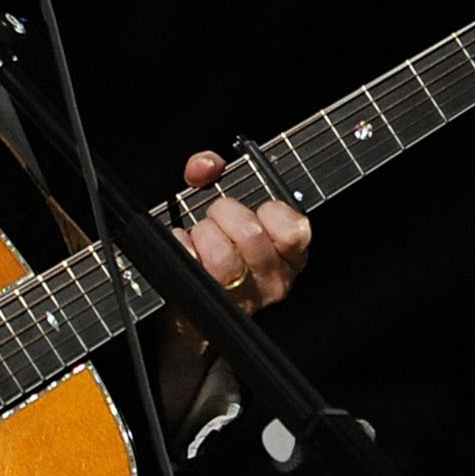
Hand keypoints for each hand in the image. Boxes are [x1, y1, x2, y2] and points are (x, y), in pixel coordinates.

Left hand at [172, 148, 310, 312]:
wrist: (189, 310)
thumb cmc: (213, 250)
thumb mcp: (222, 205)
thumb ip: (210, 172)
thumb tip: (206, 165)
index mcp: (289, 256)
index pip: (293, 229)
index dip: (268, 210)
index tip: (255, 210)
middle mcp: (273, 281)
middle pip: (250, 233)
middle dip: (222, 215)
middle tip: (215, 223)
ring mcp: (244, 299)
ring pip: (222, 255)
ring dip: (201, 236)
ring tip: (199, 240)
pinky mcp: (210, 307)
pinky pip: (192, 267)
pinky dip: (180, 247)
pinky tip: (182, 247)